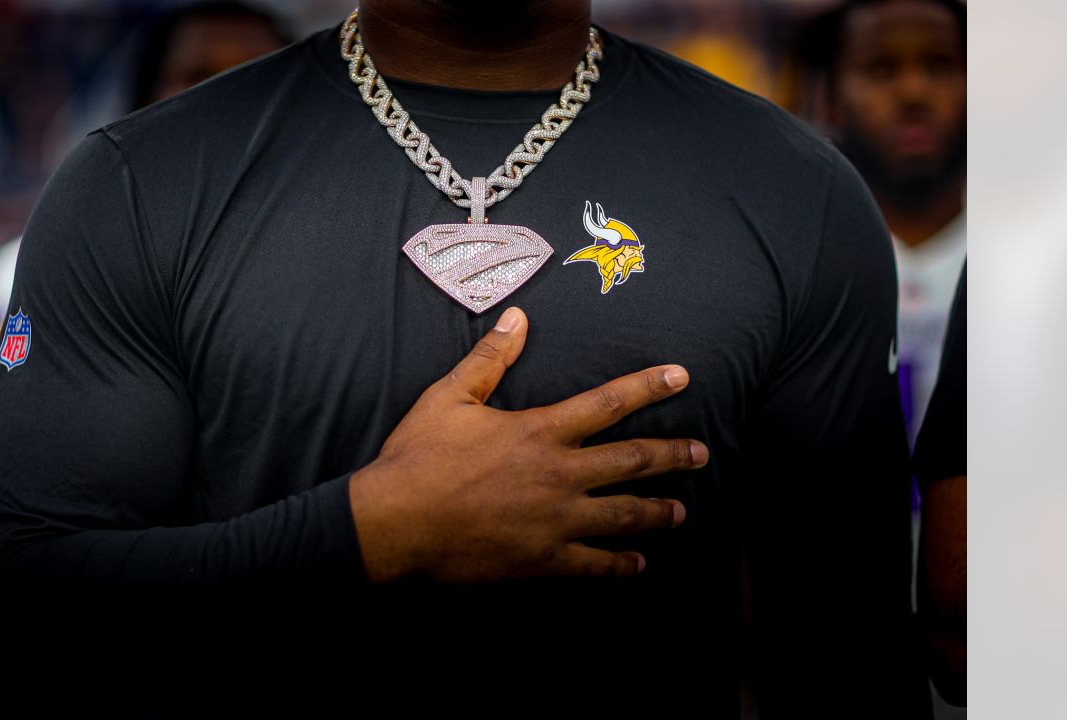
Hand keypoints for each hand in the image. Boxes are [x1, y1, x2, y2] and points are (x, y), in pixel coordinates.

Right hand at [349, 306, 706, 583]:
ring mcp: (555, 522)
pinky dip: (620, 565)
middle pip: (632, 462)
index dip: (649, 386)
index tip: (682, 376)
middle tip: (702, 452)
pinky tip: (638, 565)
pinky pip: (594, 566)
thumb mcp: (449, 397)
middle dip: (672, 455)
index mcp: (539, 431)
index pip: (608, 402)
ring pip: (623, 515)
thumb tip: (517, 317)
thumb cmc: (418, 458)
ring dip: (657, 512)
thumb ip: (489, 358)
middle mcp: (559, 475)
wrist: (394, 524)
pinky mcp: (543, 561)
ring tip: (681, 511)